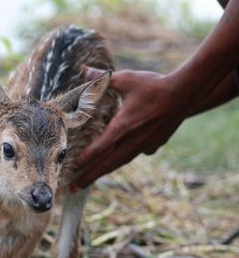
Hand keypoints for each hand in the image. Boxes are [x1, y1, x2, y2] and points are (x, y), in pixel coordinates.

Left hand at [70, 66, 188, 190]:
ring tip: (91, 178)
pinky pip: (136, 153)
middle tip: (74, 188)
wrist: (184, 95)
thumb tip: (83, 69)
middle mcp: (133, 139)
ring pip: (121, 161)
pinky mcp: (155, 143)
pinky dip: (124, 158)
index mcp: (123, 126)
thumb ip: (101, 78)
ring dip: (104, 170)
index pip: (101, 147)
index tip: (74, 167)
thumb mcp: (124, 79)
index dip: (87, 158)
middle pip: (108, 162)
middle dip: (90, 175)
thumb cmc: (152, 85)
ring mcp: (146, 144)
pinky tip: (120, 157)